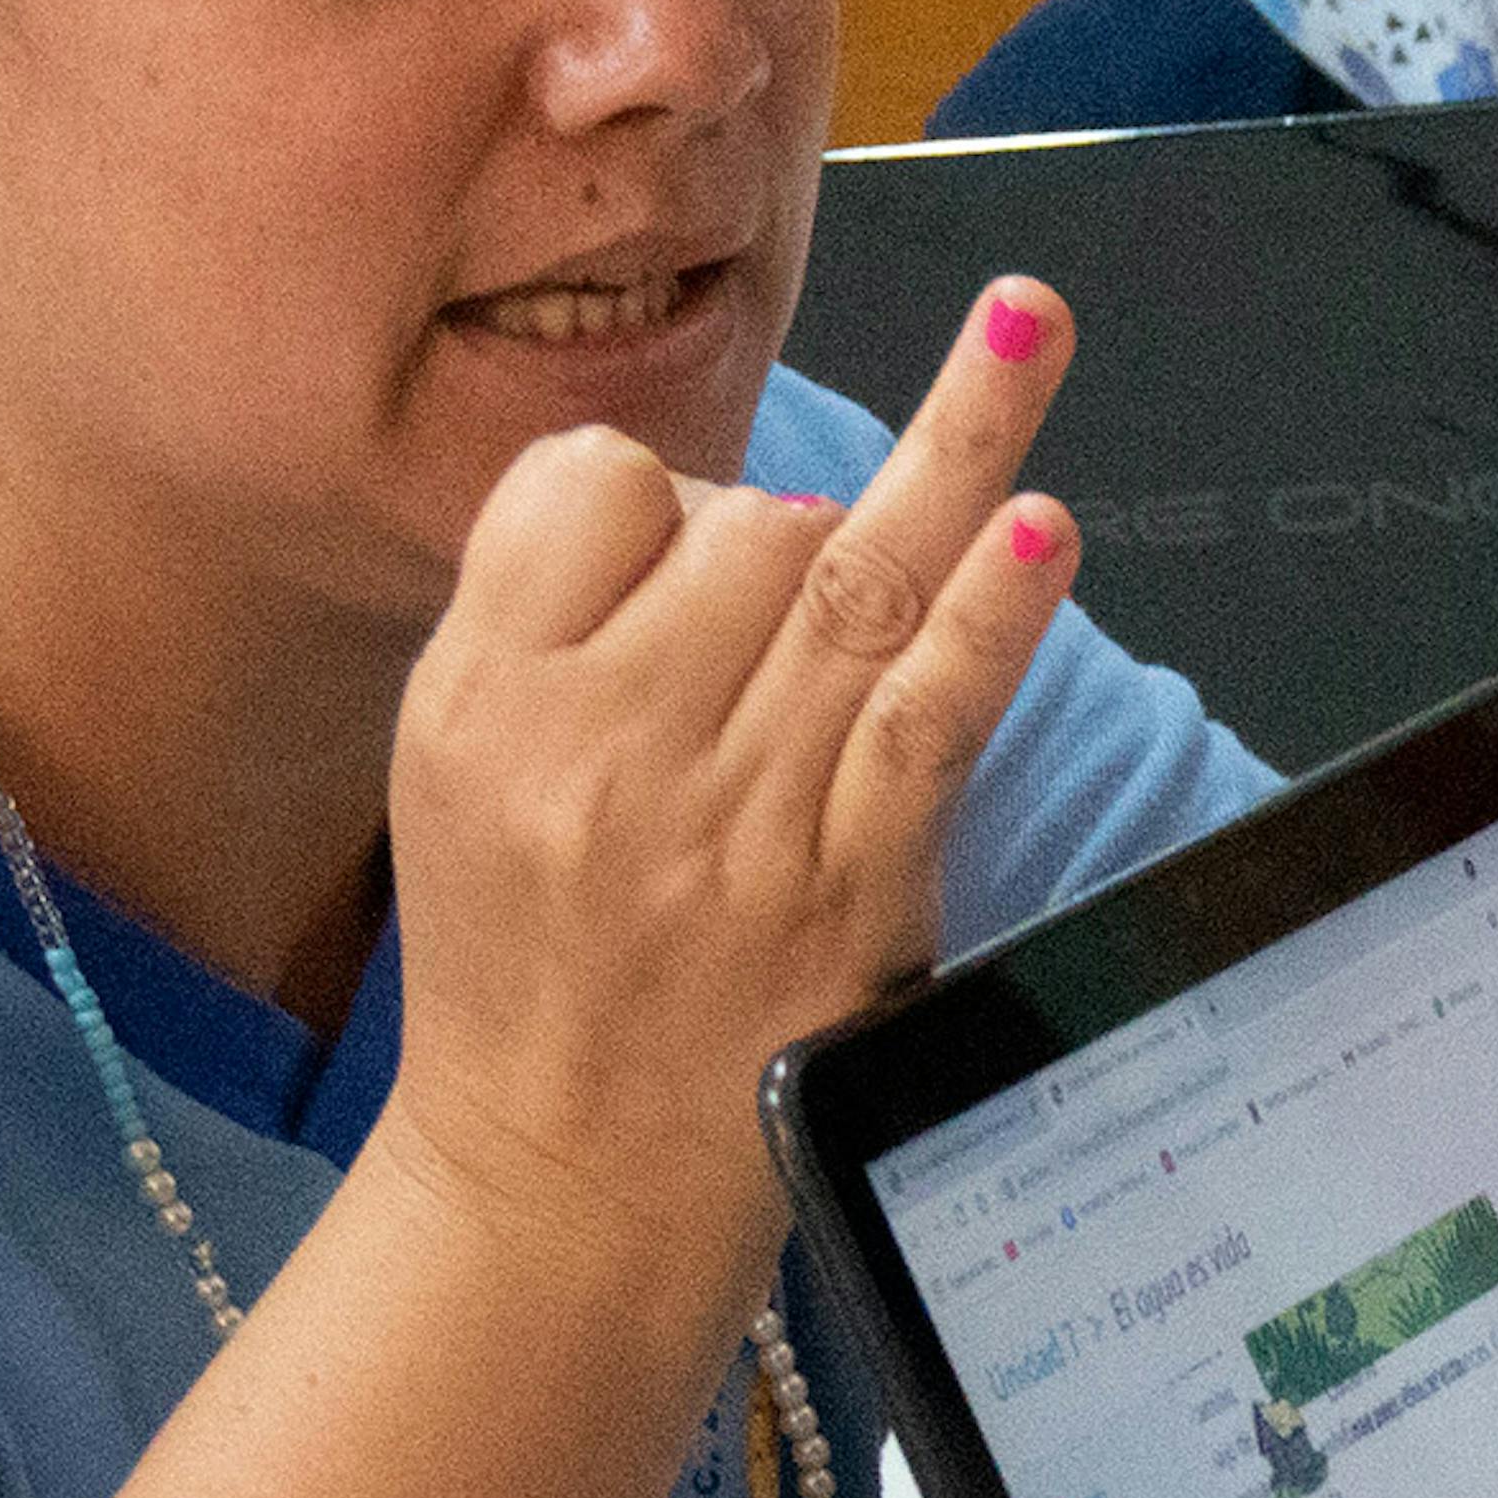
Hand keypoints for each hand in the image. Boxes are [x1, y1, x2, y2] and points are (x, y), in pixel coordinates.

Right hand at [378, 275, 1079, 1290]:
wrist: (565, 1180)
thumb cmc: (526, 959)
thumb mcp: (457, 770)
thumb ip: (552, 624)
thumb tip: (719, 502)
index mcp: (489, 698)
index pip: (598, 485)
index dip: (657, 491)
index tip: (669, 553)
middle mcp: (608, 744)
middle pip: (747, 524)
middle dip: (790, 531)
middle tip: (776, 642)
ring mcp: (738, 814)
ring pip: (850, 582)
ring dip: (959, 449)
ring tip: (1032, 317)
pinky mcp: (851, 884)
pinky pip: (931, 714)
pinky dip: (993, 613)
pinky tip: (1039, 524)